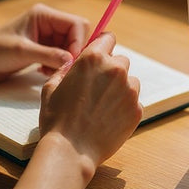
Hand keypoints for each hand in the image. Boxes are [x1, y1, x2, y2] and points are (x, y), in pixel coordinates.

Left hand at [0, 3, 88, 83]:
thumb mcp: (22, 52)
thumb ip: (49, 55)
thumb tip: (72, 61)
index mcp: (43, 15)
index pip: (76, 24)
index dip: (78, 42)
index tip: (71, 61)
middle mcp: (47, 23)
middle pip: (76, 35)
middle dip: (72, 53)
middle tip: (63, 69)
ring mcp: (45, 36)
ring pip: (70, 47)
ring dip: (64, 61)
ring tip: (49, 71)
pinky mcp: (42, 48)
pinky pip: (61, 55)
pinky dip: (57, 65)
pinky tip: (44, 72)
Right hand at [38, 32, 142, 168]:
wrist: (71, 151)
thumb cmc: (56, 119)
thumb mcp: (51, 87)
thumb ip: (65, 69)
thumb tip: (73, 64)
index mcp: (92, 59)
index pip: (108, 38)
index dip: (104, 45)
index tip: (103, 52)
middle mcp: (115, 70)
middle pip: (121, 60)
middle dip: (111, 70)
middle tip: (97, 88)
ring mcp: (129, 90)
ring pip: (130, 81)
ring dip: (120, 88)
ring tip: (102, 106)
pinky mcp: (137, 109)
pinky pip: (134, 101)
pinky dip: (124, 107)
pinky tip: (108, 119)